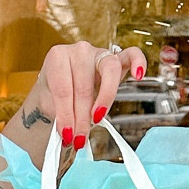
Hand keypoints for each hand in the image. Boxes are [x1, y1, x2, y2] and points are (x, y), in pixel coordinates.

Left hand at [32, 41, 146, 151]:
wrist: (59, 82)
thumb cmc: (54, 92)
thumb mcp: (50, 102)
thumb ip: (60, 115)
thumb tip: (71, 136)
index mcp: (58, 57)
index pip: (63, 89)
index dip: (65, 115)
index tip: (67, 134)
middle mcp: (79, 50)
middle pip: (84, 86)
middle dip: (82, 117)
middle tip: (80, 138)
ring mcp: (99, 52)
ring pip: (109, 71)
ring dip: (104, 100)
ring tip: (98, 119)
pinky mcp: (117, 57)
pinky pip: (131, 54)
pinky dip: (138, 62)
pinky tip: (138, 75)